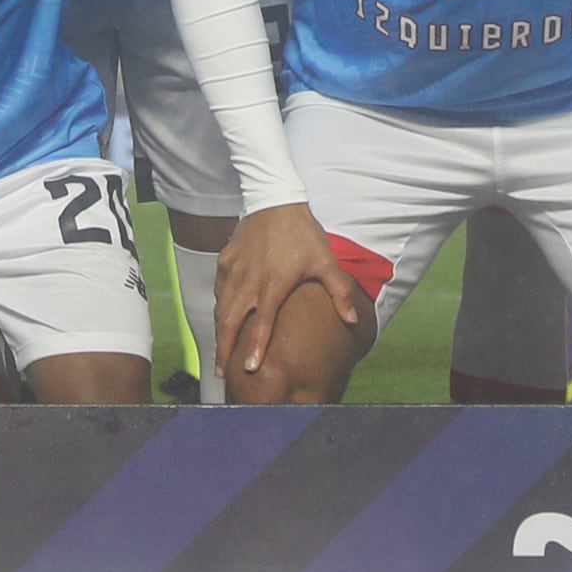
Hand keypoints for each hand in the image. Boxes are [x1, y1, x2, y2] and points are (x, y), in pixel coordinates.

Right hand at [214, 203, 363, 380]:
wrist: (275, 198)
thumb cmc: (303, 233)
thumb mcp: (325, 261)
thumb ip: (338, 292)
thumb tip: (353, 322)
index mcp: (273, 284)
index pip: (261, 323)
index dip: (254, 347)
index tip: (248, 369)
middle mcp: (249, 281)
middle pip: (229, 321)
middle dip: (223, 348)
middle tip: (220, 373)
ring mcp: (234, 270)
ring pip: (220, 307)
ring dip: (219, 331)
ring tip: (219, 353)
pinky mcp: (225, 260)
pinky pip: (219, 289)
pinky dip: (219, 306)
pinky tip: (223, 317)